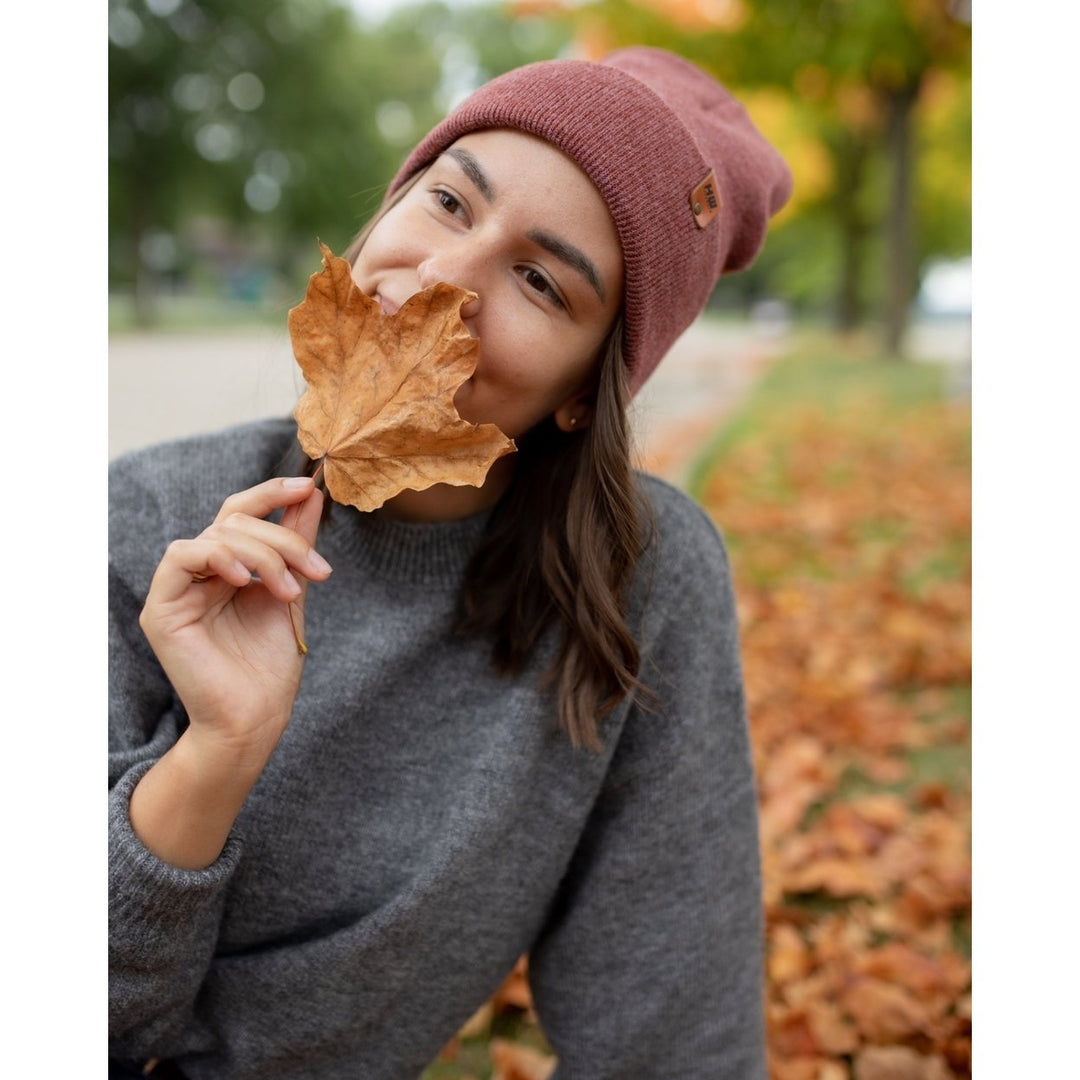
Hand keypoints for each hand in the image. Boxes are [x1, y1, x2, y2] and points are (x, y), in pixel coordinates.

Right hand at [138, 476, 329, 763]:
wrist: (255, 719)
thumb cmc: (270, 667)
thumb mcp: (292, 592)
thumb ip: (296, 543)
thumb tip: (312, 494)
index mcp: (226, 569)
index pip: (241, 513)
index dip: (272, 493)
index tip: (310, 486)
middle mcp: (199, 574)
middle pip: (236, 521)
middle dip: (284, 539)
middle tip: (318, 570)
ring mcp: (177, 590)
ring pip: (218, 535)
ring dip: (264, 555)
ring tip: (291, 592)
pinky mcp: (161, 609)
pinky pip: (182, 557)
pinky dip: (219, 557)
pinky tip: (245, 580)